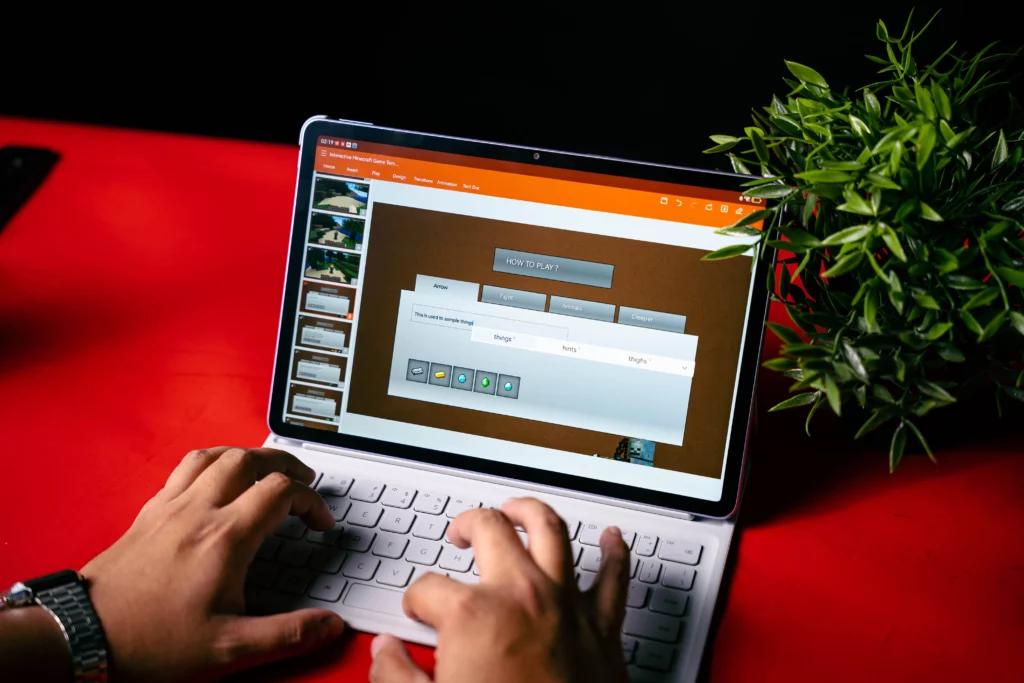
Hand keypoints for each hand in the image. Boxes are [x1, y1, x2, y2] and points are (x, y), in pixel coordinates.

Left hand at [80, 447, 344, 681]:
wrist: (84, 635)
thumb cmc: (150, 641)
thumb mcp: (228, 649)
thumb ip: (287, 635)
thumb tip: (330, 626)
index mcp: (225, 538)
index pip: (281, 491)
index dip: (311, 501)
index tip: (320, 522)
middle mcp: (198, 511)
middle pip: (250, 459)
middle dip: (285, 463)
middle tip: (303, 478)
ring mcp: (170, 507)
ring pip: (216, 455)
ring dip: (248, 454)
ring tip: (265, 467)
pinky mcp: (148, 512)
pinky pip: (185, 467)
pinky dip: (212, 462)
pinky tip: (215, 478)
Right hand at [369, 498, 629, 682]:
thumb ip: (395, 676)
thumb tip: (385, 652)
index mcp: (472, 616)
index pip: (428, 587)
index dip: (416, 600)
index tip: (418, 611)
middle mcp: (520, 595)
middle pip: (490, 530)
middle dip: (469, 524)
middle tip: (461, 532)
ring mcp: (564, 604)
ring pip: (551, 530)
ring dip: (530, 512)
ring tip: (517, 509)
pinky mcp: (602, 625)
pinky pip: (614, 576)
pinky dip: (614, 552)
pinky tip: (611, 538)